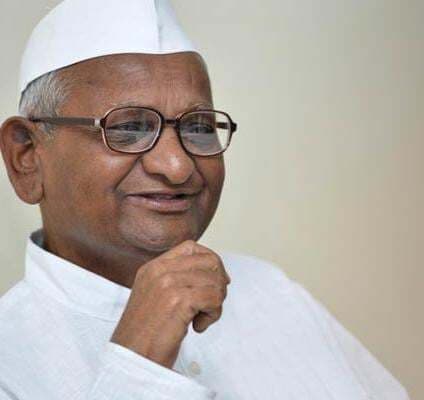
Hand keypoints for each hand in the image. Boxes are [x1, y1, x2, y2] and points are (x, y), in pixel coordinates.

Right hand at [110, 240, 230, 369]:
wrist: (130, 359)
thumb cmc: (145, 334)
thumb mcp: (155, 296)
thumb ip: (176, 280)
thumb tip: (213, 274)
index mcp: (153, 267)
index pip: (191, 247)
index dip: (210, 261)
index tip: (217, 281)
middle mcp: (159, 271)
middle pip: (208, 261)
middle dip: (218, 283)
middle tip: (211, 304)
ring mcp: (168, 283)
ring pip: (214, 280)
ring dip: (216, 302)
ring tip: (201, 318)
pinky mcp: (178, 301)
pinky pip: (213, 298)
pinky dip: (213, 315)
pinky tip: (198, 326)